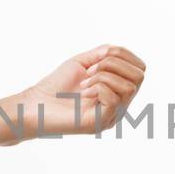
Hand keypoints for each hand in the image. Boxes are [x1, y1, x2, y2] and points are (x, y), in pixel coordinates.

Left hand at [5, 44, 147, 138]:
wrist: (34, 105)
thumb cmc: (55, 86)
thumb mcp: (82, 62)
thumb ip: (103, 54)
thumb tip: (117, 50)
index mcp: (117, 91)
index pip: (140, 68)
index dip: (123, 55)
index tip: (97, 59)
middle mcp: (120, 105)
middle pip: (140, 75)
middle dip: (113, 64)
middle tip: (90, 71)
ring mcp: (113, 115)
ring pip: (130, 86)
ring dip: (104, 76)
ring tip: (84, 83)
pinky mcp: (102, 123)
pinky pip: (115, 98)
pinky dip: (98, 88)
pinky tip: (83, 93)